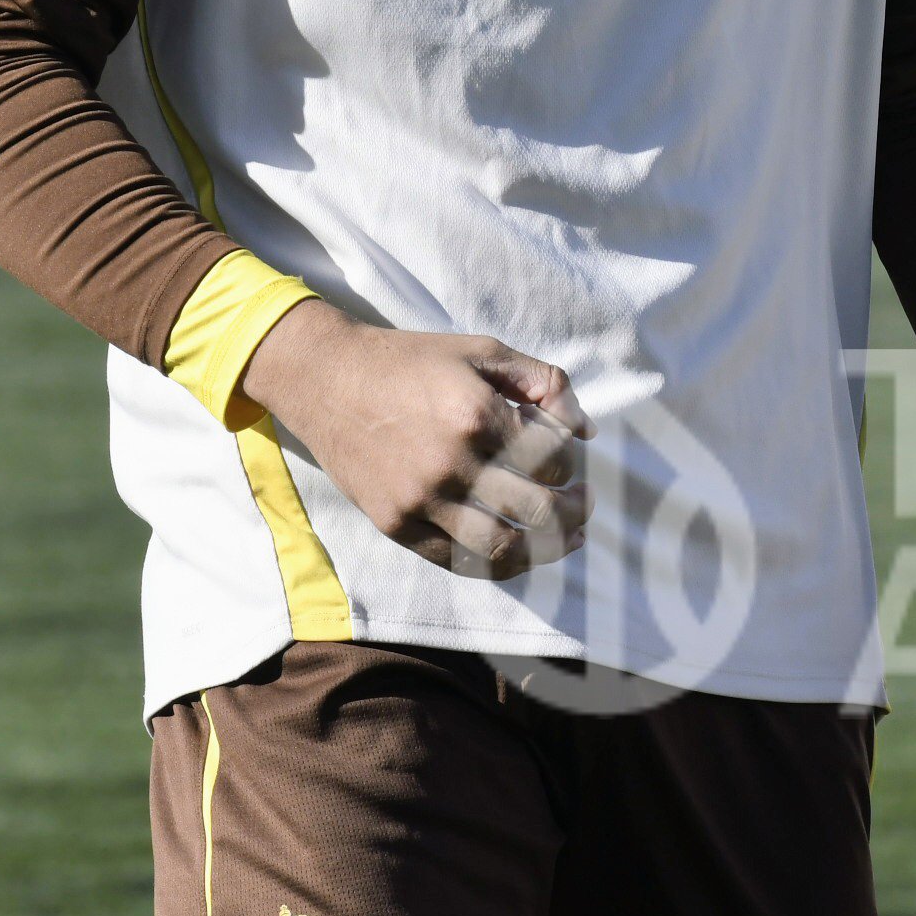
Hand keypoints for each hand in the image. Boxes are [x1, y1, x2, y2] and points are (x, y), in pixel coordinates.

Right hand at [238, 298, 591, 577]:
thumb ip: (543, 383)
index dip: (571, 463)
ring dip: (544, 550)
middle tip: (584, 505)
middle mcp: (451, 462)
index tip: (568, 460)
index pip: (552, 459)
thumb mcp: (483, 351)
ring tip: (564, 539)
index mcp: (477, 414)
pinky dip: (494, 563)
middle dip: (573, 512)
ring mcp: (420, 499)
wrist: (327, 380)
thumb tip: (587, 429)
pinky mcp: (394, 524)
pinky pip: (455, 560)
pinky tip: (515, 552)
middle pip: (536, 509)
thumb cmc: (412, 361)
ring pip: (501, 547)